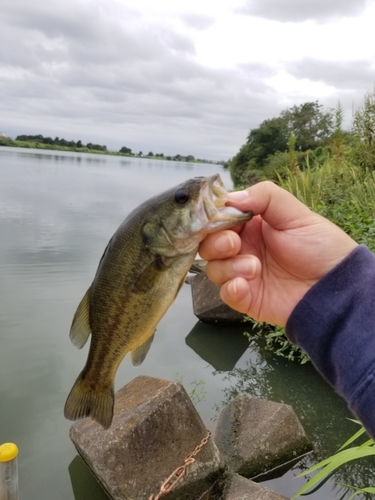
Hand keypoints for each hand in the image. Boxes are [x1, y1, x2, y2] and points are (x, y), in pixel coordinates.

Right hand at [200, 181, 357, 325]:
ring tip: (254, 269)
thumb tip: (230, 198)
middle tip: (235, 244)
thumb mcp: (296, 213)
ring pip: (213, 268)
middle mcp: (243, 248)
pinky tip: (246, 285)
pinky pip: (224, 293)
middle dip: (216, 242)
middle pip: (208, 244)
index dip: (212, 218)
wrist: (336, 287)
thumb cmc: (321, 246)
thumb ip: (264, 197)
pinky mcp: (246, 297)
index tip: (215, 218)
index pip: (218, 218)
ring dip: (228, 266)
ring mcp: (243, 273)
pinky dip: (230, 288)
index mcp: (251, 225)